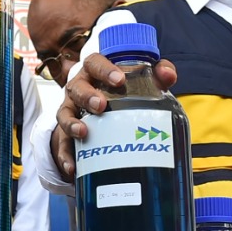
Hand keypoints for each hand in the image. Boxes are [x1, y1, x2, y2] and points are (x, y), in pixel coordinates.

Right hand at [51, 52, 177, 181]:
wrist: (100, 111)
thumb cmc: (121, 90)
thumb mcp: (141, 80)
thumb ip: (158, 75)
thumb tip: (169, 76)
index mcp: (95, 72)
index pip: (95, 63)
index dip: (105, 69)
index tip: (119, 79)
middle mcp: (79, 88)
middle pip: (77, 87)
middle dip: (87, 96)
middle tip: (101, 105)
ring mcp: (71, 110)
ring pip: (65, 114)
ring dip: (71, 123)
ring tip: (83, 133)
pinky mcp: (66, 133)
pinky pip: (62, 144)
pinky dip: (65, 155)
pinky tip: (72, 167)